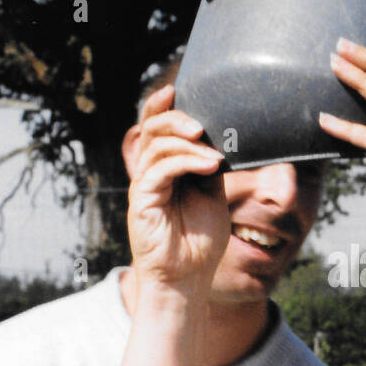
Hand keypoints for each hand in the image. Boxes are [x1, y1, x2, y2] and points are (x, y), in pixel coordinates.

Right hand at [127, 83, 229, 296]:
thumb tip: (223, 138)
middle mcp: (150, 172)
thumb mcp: (213, 194)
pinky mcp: (143, 201)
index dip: (161, 105)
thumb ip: (211, 165)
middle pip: (152, 129)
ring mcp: (145, 186)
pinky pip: (159, 170)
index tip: (176, 89)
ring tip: (213, 153)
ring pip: (156, 146)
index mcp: (165, 167)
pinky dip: (186, 162)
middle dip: (174, 118)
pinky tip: (209, 165)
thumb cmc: (201, 239)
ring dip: (186, 143)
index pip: (157, 127)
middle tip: (200, 125)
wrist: (188, 277)